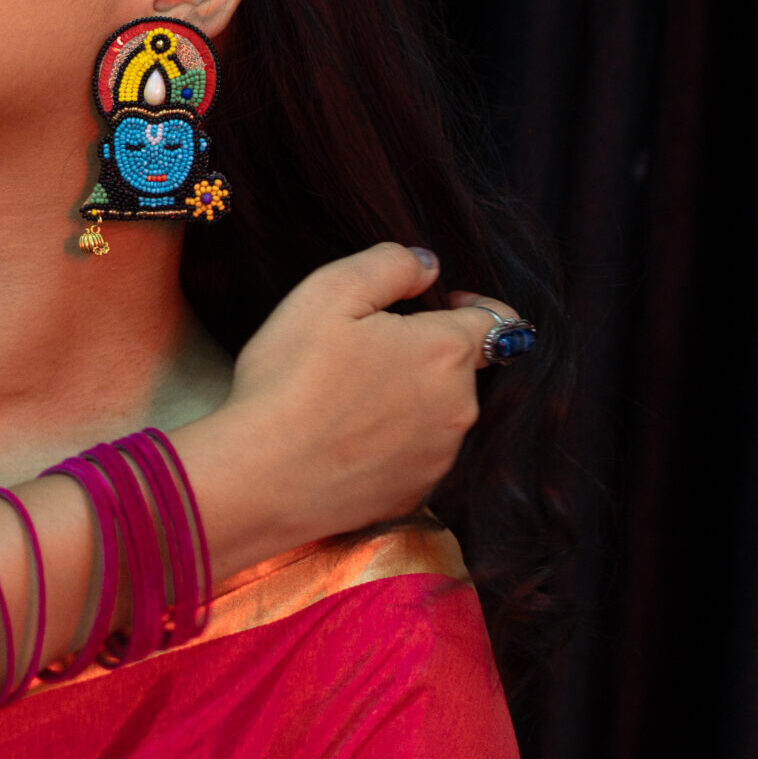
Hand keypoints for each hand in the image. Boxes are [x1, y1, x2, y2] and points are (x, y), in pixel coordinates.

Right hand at [182, 243, 517, 557]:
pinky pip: (412, 456)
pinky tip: (344, 440)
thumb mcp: (328, 292)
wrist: (261, 477)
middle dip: (425, 354)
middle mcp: (458, 408)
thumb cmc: (291, 380)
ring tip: (347, 400)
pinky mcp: (413, 494)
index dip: (472, 305)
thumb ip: (389, 265)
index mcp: (445, 351)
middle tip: (363, 353)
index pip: (496, 321)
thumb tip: (428, 265)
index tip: (439, 303)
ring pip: (437, 414)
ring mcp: (438, 457)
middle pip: (459, 369)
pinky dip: (389, 444)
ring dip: (408, 400)